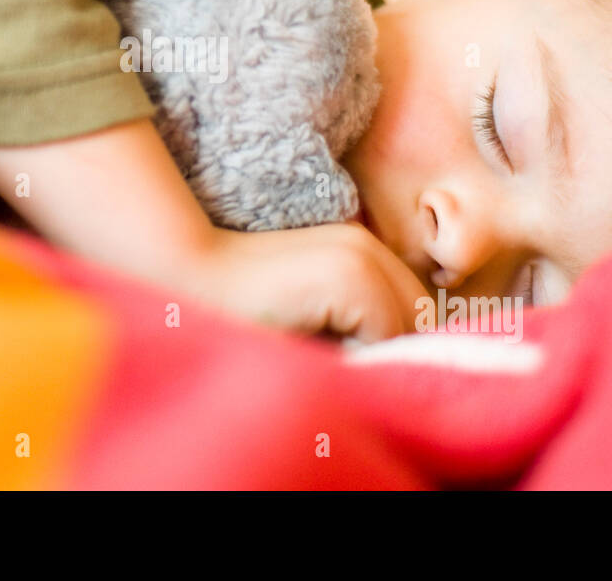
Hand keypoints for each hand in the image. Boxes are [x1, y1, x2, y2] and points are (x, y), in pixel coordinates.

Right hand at [183, 223, 431, 342]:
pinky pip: (389, 333)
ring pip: (411, 326)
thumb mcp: (310, 313)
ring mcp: (362, 257)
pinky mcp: (352, 277)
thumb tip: (398, 361)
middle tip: (343, 365)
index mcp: (360, 249)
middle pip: (421, 315)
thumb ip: (354, 324)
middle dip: (394, 347)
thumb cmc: (240, 307)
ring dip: (379, 352)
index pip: (415, 307)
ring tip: (329, 359)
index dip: (394, 342)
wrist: (189, 278)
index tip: (357, 360)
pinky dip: (364, 355)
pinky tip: (320, 354)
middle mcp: (368, 246)